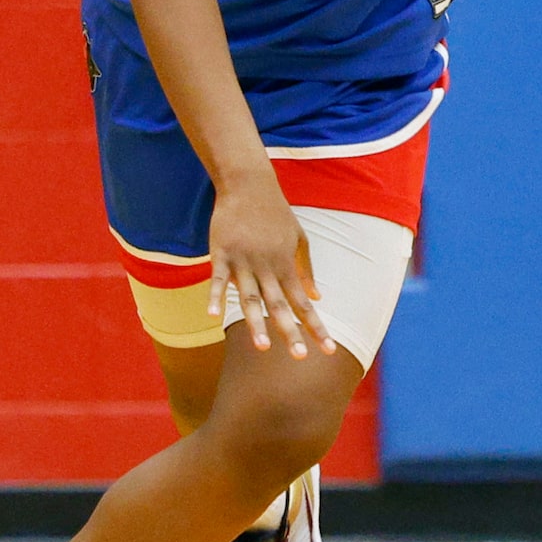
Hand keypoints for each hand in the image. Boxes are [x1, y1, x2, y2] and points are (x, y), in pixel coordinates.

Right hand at [206, 173, 337, 359]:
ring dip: (256, 322)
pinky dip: (215, 295)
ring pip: (249, 297)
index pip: (304, 304)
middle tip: (300, 357)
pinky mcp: (221, 252)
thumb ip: (307, 270)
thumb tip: (317, 298)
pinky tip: (212, 315)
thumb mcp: (299, 239)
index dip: (316, 327)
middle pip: (279, 305)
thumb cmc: (276, 213)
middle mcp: (268, 267)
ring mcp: (243, 261)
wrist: (249, 184)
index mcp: (286, 266)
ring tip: (262, 347)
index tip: (329, 350)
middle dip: (290, 332)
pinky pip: (217, 278)